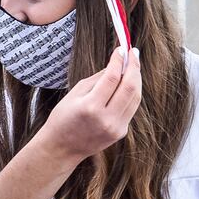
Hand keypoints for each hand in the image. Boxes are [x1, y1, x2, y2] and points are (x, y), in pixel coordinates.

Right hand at [35, 48, 142, 164]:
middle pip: (130, 86)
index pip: (112, 77)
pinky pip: (131, 108)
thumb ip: (97, 79)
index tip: (122, 49)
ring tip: (133, 66)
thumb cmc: (63, 119)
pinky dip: (132, 94)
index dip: (119, 60)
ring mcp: (116, 127)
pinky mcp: (120, 132)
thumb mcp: (74, 94)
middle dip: (134, 66)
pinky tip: (128, 84)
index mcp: (90, 106)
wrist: (61, 148)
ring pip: (136, 97)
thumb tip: (115, 66)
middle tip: (134, 53)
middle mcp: (106, 118)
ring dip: (137, 79)